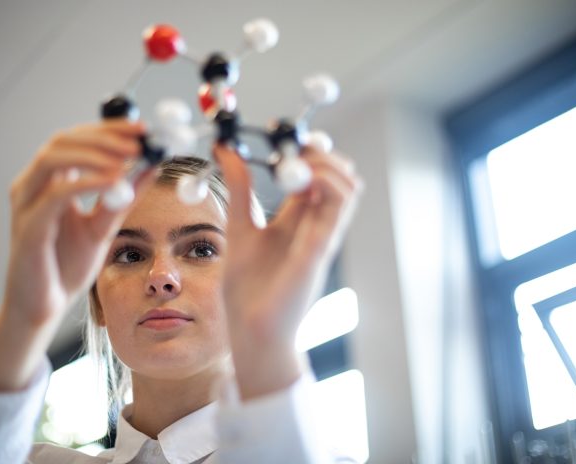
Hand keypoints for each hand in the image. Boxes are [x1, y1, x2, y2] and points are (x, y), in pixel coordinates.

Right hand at [0, 120, 149, 390]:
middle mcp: (32, 186)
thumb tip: (152, 167)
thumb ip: (125, 197)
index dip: (109, 128)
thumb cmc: (66, 265)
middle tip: (139, 140)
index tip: (143, 129)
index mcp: (49, 181)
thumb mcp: (104, 226)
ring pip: (53, 159)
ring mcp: (26, 204)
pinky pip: (56, 195)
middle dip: (104, 136)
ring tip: (129, 157)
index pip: (76, 138)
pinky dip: (86, 183)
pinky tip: (114, 180)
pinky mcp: (28, 227)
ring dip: (95, 153)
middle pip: (63, 141)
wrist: (45, 308)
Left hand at [214, 144, 361, 397]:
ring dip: (328, 165)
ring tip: (296, 162)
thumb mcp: (239, 225)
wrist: (251, 329)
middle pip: (340, 177)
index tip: (283, 138)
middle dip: (322, 154)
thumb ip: (239, 189)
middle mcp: (315, 225)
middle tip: (292, 148)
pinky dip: (326, 183)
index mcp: (297, 220)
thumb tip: (226, 150)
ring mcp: (322, 236)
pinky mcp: (320, 248)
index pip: (316, 175)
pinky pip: (339, 208)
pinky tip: (300, 178)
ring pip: (349, 187)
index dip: (309, 152)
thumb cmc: (247, 286)